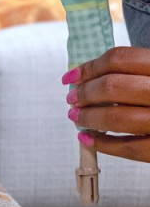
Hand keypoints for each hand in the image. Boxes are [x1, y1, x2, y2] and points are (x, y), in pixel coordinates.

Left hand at [63, 46, 149, 161]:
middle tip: (72, 100)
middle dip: (85, 94)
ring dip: (89, 118)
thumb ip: (135, 72)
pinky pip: (129, 147)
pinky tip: (88, 139)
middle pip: (113, 87)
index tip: (70, 78)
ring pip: (117, 118)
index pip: (119, 59)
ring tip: (77, 118)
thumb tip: (86, 79)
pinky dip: (103, 144)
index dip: (89, 68)